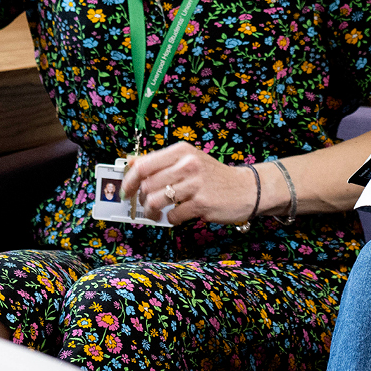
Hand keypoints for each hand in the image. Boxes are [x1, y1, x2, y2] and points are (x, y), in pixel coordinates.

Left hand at [118, 143, 256, 225]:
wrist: (245, 189)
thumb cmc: (212, 176)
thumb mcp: (188, 160)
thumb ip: (160, 162)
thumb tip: (130, 164)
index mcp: (181, 150)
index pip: (143, 165)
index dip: (129, 181)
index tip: (125, 191)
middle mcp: (188, 164)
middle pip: (147, 185)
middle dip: (142, 201)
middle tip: (146, 207)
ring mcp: (195, 184)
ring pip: (156, 201)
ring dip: (153, 212)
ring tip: (158, 214)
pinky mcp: (202, 203)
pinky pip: (174, 216)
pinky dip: (173, 219)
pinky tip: (181, 215)